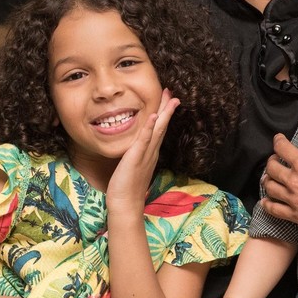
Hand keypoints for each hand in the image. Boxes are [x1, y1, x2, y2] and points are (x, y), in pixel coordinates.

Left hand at [105, 89, 178, 219]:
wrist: (125, 204)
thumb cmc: (127, 188)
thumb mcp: (133, 167)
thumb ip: (137, 156)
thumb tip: (137, 149)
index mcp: (150, 153)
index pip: (159, 130)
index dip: (164, 114)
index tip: (167, 100)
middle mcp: (151, 152)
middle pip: (162, 126)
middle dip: (167, 109)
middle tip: (172, 93)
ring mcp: (145, 155)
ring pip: (157, 130)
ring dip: (164, 113)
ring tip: (169, 98)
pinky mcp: (135, 158)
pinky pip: (144, 140)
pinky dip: (149, 127)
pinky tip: (154, 115)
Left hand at [260, 131, 297, 236]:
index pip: (282, 148)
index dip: (278, 141)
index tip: (278, 140)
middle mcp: (295, 182)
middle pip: (271, 168)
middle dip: (271, 161)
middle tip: (275, 160)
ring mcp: (294, 200)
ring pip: (269, 187)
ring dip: (267, 180)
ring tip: (270, 177)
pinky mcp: (297, 217)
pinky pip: (273, 209)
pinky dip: (267, 203)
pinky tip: (267, 200)